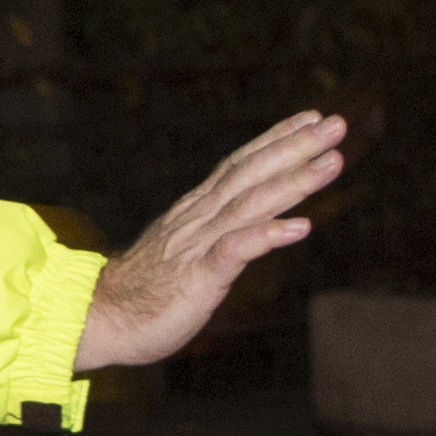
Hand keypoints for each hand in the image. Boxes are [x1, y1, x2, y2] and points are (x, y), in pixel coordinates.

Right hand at [74, 109, 347, 372]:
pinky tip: (301, 227)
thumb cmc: (143, 291)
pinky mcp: (198, 278)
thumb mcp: (184, 252)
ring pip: (251, 204)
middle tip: (337, 124)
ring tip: (333, 162)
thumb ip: (214, 233)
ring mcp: (198, 245)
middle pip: (252, 174)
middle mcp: (199, 219)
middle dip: (296, 147)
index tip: (312, 117)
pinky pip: (236, 251)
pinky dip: (268, 235)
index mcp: (196, 211)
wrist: (97, 318)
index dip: (277, 139)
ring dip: (295, 181)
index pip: (241, 165)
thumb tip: (247, 223)